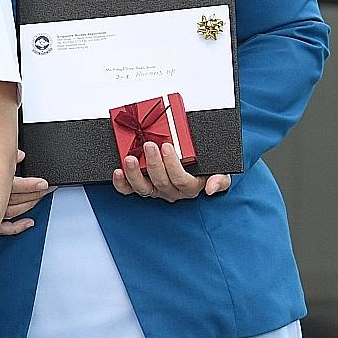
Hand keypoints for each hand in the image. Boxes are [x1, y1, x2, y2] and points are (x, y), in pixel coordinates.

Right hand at [0, 149, 52, 235]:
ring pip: (15, 210)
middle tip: (49, 188)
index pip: (14, 185)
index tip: (44, 183)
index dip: (31, 185)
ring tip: (41, 197)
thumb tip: (19, 155)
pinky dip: (18, 227)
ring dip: (31, 204)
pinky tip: (29, 223)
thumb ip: (3, 157)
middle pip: (18, 198)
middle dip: (36, 193)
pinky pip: (5, 228)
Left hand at [112, 142, 229, 200]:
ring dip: (134, 174)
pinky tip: (117, 172)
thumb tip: (211, 188)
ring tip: (130, 158)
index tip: (167, 146)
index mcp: (190, 187)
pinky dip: (121, 183)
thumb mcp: (219, 171)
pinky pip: (129, 190)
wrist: (195, 164)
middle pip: (161, 182)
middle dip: (153, 164)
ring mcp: (155, 190)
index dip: (172, 165)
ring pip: (143, 188)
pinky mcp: (141, 187)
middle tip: (149, 145)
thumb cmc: (205, 168)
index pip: (181, 179)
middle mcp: (171, 191)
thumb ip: (220, 179)